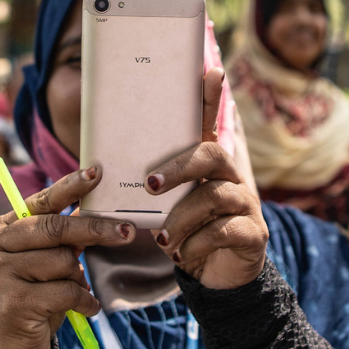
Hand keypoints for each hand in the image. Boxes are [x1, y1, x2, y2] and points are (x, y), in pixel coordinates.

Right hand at [0, 167, 134, 348]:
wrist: (6, 346)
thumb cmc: (32, 296)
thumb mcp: (42, 263)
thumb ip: (59, 239)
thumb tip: (96, 214)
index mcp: (3, 228)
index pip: (40, 201)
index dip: (70, 186)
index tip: (96, 173)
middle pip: (54, 228)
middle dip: (95, 229)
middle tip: (126, 233)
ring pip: (63, 261)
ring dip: (79, 278)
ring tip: (76, 291)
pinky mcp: (13, 301)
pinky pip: (67, 291)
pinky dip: (85, 301)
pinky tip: (85, 308)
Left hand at [146, 67, 268, 289]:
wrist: (215, 277)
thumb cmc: (184, 234)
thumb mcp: (163, 211)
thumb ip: (146, 192)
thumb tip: (95, 180)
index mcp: (206, 167)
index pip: (208, 126)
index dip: (210, 99)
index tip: (211, 72)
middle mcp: (231, 177)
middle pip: (211, 155)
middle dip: (179, 168)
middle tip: (150, 185)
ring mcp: (246, 203)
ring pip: (214, 197)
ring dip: (181, 219)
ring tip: (162, 240)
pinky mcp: (253, 232)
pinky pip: (225, 231)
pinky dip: (197, 244)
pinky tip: (183, 254)